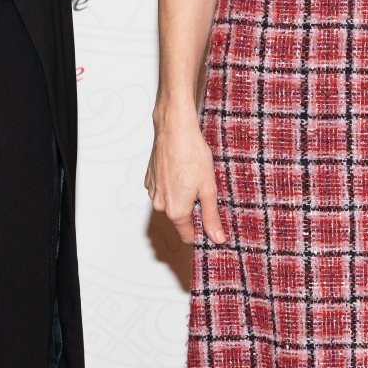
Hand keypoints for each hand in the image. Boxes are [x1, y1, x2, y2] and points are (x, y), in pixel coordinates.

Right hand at [146, 115, 226, 245]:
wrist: (175, 129)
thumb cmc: (192, 155)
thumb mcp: (209, 189)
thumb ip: (211, 217)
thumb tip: (217, 238)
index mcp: (175, 210)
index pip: (188, 235)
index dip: (202, 231)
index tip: (213, 225)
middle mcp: (160, 204)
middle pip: (180, 217)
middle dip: (194, 210)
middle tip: (207, 192)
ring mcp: (153, 191)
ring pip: (172, 202)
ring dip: (184, 196)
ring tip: (195, 178)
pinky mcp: (150, 178)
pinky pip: (164, 189)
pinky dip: (174, 185)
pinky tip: (184, 171)